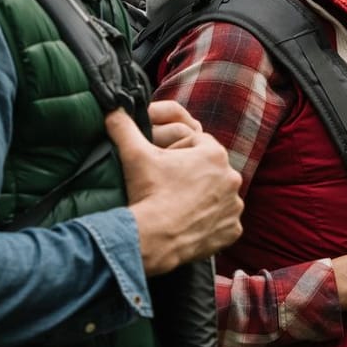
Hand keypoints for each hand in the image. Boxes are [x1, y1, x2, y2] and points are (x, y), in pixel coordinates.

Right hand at [106, 109, 242, 275]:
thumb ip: (123, 125)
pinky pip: (223, 223)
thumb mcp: (134, 154)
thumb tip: (112, 106)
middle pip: (209, 170)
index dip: (177, 152)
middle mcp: (232, 177)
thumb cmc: (147, 193)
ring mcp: (234, 206)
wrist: (153, 239)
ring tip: (177, 206)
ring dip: (202, 199)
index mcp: (214, 153)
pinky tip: (189, 225)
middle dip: (192, 175)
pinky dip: (210, 224)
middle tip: (167, 187)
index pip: (197, 144)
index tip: (163, 166)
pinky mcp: (232, 230)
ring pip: (217, 196)